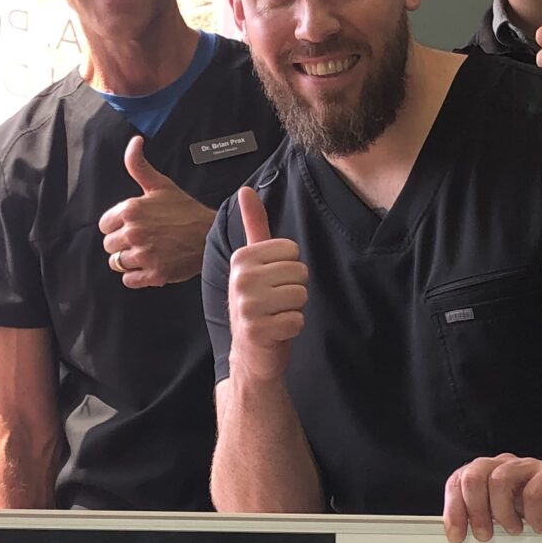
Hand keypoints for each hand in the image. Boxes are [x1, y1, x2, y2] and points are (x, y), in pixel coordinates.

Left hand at [99, 135, 217, 288]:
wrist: (211, 234)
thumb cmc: (185, 210)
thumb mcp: (160, 185)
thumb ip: (139, 165)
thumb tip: (134, 142)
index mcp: (131, 209)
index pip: (104, 225)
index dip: (117, 226)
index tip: (132, 226)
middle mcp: (134, 232)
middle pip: (109, 245)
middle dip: (122, 244)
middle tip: (142, 240)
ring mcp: (144, 254)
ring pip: (117, 263)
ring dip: (129, 260)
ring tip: (146, 253)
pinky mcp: (154, 274)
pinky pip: (129, 279)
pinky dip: (136, 276)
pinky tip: (149, 266)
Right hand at [225, 186, 305, 383]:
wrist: (251, 353)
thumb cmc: (258, 305)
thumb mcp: (253, 263)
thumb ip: (254, 225)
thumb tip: (246, 189)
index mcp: (241, 258)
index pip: (293, 250)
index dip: (290, 269)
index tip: (272, 283)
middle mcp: (240, 279)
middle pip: (299, 272)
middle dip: (294, 290)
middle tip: (275, 303)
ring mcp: (247, 306)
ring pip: (300, 295)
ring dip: (294, 309)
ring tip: (276, 315)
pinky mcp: (257, 330)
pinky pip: (297, 319)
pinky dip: (292, 328)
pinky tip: (277, 331)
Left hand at [441, 455, 541, 542]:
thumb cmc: (538, 517)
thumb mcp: (504, 520)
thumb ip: (482, 520)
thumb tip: (457, 538)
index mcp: (488, 474)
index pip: (459, 480)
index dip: (454, 508)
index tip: (457, 536)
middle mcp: (506, 465)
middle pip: (474, 474)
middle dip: (474, 509)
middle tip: (484, 535)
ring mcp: (529, 466)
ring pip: (500, 479)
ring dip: (502, 511)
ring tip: (513, 530)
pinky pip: (534, 490)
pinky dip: (532, 514)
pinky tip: (538, 527)